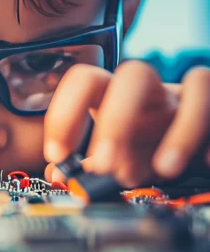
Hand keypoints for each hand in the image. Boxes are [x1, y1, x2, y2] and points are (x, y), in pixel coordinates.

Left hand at [43, 61, 209, 186]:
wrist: (190, 141)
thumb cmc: (145, 144)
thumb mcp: (116, 155)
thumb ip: (88, 165)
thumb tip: (57, 175)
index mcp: (115, 97)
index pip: (85, 81)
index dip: (66, 112)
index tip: (57, 154)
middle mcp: (151, 93)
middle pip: (135, 76)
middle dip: (118, 121)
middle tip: (106, 165)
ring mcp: (186, 99)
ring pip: (193, 84)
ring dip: (179, 133)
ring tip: (163, 170)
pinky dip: (208, 138)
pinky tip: (203, 164)